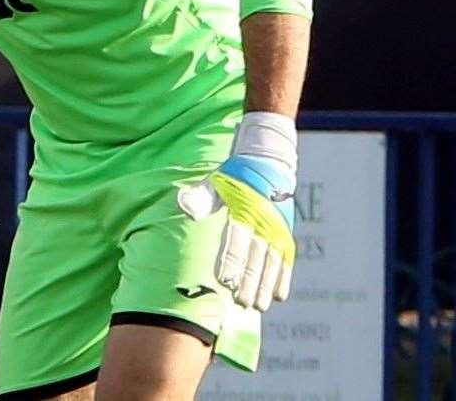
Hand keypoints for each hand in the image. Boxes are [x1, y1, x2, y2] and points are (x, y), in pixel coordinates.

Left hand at [177, 112, 296, 311]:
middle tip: (242, 303)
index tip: (225, 280)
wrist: (267, 163)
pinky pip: (286, 259)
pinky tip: (279, 295)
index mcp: (243, 209)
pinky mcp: (285, 233)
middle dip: (249, 281)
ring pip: (272, 262)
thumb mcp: (217, 182)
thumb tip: (183, 204)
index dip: (232, 260)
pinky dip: (283, 278)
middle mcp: (263, 221)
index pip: (237, 239)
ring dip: (265, 285)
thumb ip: (202, 196)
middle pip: (256, 256)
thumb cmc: (234, 176)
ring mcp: (276, 229)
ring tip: (258, 306)